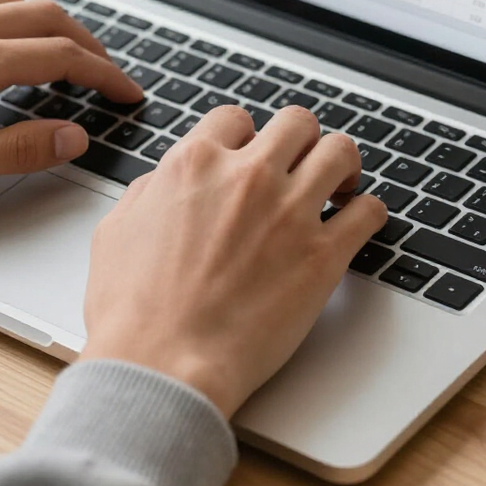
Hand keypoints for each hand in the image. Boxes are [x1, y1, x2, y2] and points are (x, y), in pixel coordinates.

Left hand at [0, 0, 142, 205]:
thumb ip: (19, 150)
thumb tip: (74, 136)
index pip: (62, 56)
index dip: (106, 75)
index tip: (128, 92)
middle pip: (49, 16)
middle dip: (90, 44)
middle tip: (108, 75)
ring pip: (16, 0)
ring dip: (52, 25)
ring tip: (67, 59)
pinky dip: (14, 18)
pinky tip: (9, 46)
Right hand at [79, 105, 386, 417]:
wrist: (163, 367)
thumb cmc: (133, 311)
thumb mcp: (117, 230)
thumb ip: (150, 191)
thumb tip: (167, 182)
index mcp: (196, 164)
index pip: (236, 118)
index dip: (245, 137)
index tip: (251, 155)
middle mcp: (248, 177)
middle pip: (297, 122)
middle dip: (300, 139)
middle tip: (301, 163)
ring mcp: (290, 212)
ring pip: (340, 152)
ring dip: (341, 164)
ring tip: (339, 184)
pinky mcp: (322, 256)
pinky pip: (369, 212)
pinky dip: (367, 212)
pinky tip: (356, 222)